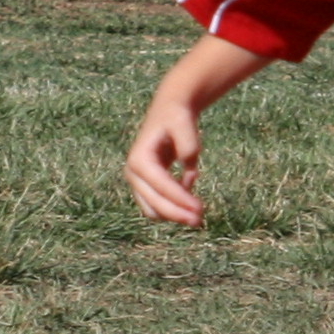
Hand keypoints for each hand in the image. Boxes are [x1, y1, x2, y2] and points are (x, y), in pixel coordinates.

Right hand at [124, 93, 207, 227]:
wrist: (169, 113)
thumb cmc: (177, 118)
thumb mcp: (185, 124)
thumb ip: (189, 146)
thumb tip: (189, 177)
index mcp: (139, 159)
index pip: (160, 186)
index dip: (180, 199)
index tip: (200, 209)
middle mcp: (133, 172)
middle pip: (153, 203)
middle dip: (176, 213)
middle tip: (200, 220)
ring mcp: (137, 181)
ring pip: (153, 210)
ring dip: (173, 215)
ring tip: (196, 217)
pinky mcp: (144, 186)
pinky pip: (156, 206)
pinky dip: (172, 209)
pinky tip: (189, 205)